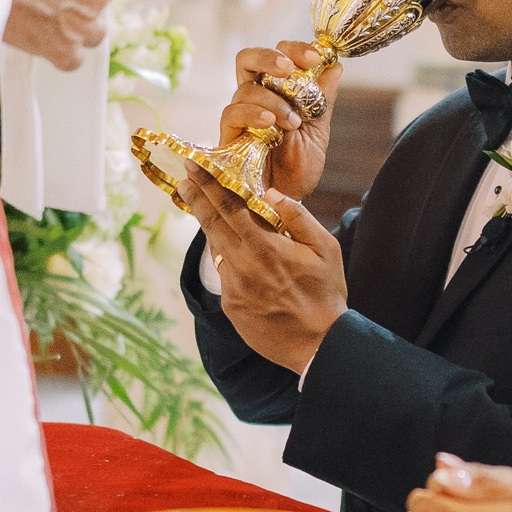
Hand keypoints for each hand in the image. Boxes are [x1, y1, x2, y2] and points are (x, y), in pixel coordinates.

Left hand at [178, 167, 347, 370]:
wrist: (318, 345)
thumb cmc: (326, 294)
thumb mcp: (325, 249)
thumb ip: (297, 217)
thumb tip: (270, 193)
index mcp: (264, 247)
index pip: (228, 206)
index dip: (208, 184)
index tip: (193, 166)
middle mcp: (242, 265)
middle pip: (211, 223)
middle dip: (196, 197)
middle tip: (184, 178)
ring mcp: (233, 287)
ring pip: (215, 248)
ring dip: (206, 223)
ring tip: (198, 203)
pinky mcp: (230, 305)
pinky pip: (223, 272)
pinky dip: (223, 253)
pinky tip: (225, 244)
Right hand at [219, 43, 344, 199]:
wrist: (285, 202)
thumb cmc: (298, 168)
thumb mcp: (318, 130)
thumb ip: (323, 100)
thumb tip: (336, 66)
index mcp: (277, 91)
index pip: (279, 57)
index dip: (295, 50)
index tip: (317, 58)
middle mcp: (255, 98)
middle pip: (248, 59)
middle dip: (268, 57)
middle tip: (288, 69)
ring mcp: (240, 116)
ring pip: (244, 87)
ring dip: (271, 99)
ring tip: (291, 121)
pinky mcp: (228, 136)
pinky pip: (231, 113)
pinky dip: (252, 113)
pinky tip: (270, 125)